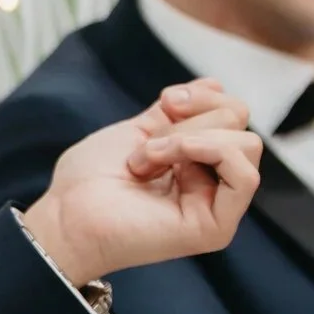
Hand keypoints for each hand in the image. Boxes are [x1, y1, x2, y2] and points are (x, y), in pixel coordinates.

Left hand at [19, 81, 261, 287]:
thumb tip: (215, 85)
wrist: (66, 215)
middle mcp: (211, 185)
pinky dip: (208, 151)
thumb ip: (179, 112)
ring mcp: (216, 207)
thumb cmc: (91, 179)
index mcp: (196, 162)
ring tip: (147, 157)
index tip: (165, 100)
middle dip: (192, 118)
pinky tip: (167, 159)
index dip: (202, 96)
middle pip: (240, 124)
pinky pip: (245, 176)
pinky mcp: (215, 228)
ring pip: (246, 145)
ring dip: (189, 138)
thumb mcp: (141, 129)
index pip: (232, 113)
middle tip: (148, 142)